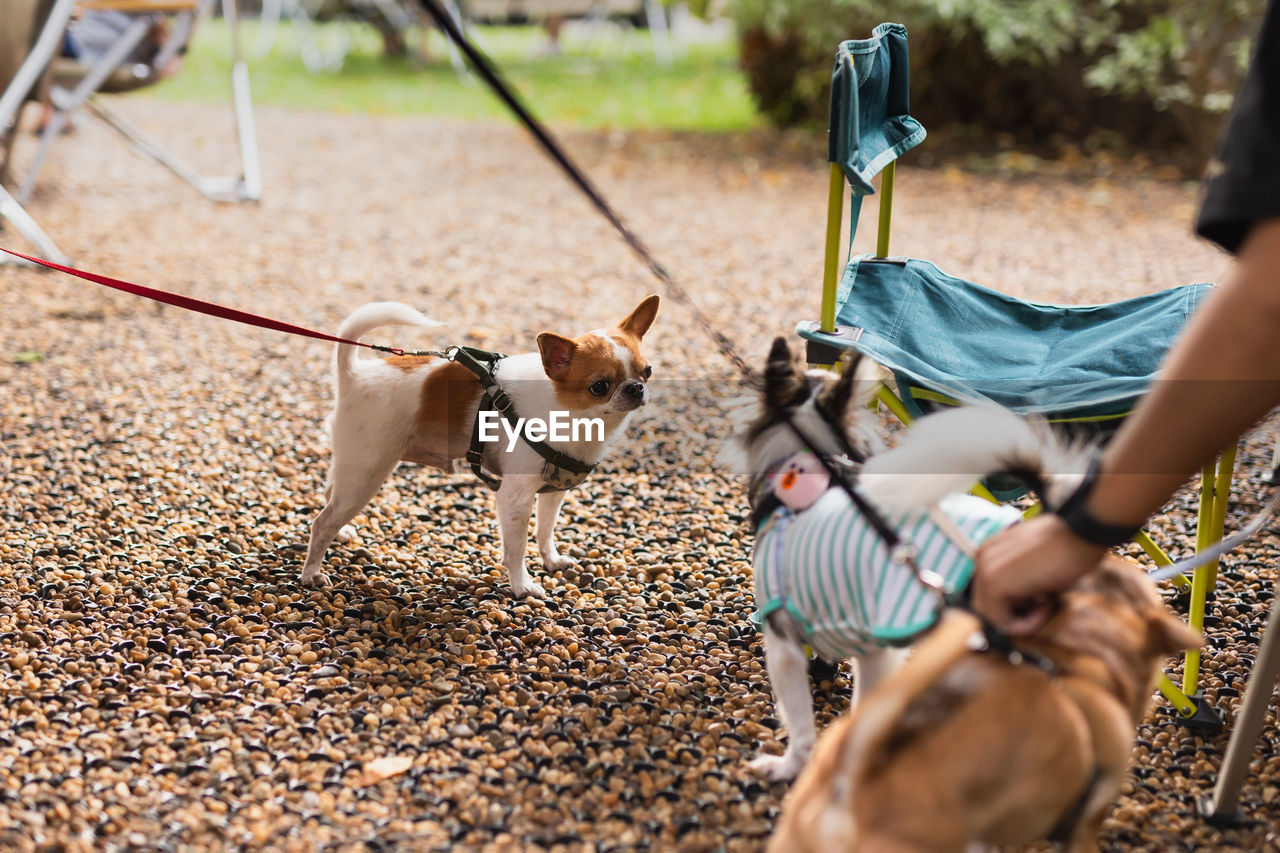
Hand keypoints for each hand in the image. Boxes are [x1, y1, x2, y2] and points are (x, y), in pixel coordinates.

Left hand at [973, 514, 1107, 634]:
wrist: (1081, 533)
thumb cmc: (1067, 546)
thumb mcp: (1034, 562)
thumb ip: (1017, 576)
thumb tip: (1019, 602)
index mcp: (989, 551)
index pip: (990, 593)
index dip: (1018, 604)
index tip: (1043, 597)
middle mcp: (981, 559)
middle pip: (989, 607)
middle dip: (1017, 614)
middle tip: (1046, 603)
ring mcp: (985, 571)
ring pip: (995, 617)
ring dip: (1024, 620)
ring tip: (1049, 601)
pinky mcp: (994, 584)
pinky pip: (1004, 622)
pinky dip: (1028, 624)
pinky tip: (1048, 603)